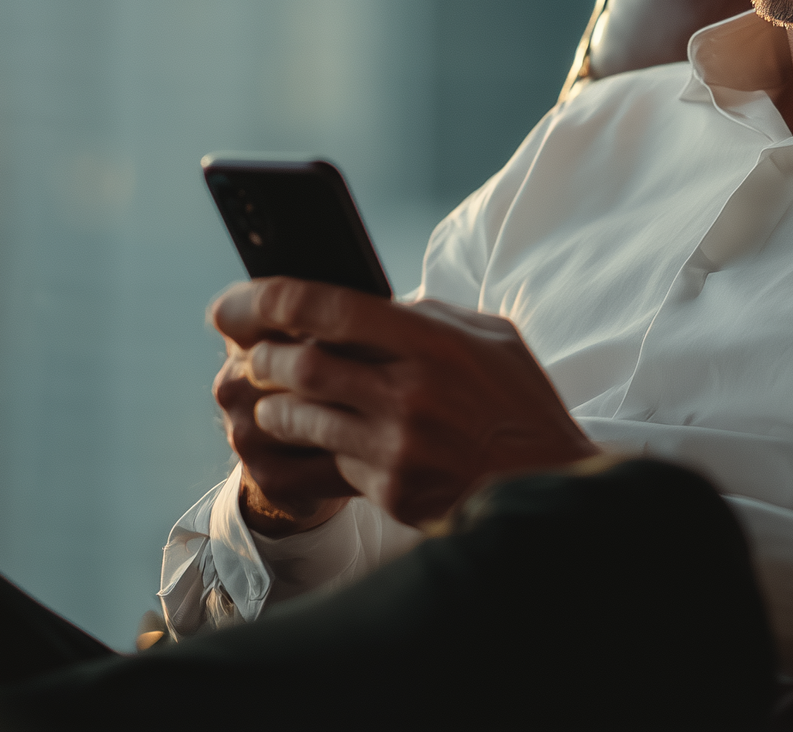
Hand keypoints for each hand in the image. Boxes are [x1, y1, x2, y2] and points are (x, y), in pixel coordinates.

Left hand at [210, 278, 597, 527]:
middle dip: (262, 358)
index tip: (244, 300)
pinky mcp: (392, 493)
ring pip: (299, 421)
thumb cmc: (518, 404)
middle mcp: (412, 395)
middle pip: (301, 366)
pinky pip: (322, 469)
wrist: (549, 487)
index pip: (332, 308)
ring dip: (272, 409)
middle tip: (252, 355)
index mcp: (435, 344)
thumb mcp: (491, 338)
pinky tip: (297, 444)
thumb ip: (428, 316)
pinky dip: (301, 454)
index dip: (274, 299)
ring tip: (269, 401)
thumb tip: (368, 304)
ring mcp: (399, 449)